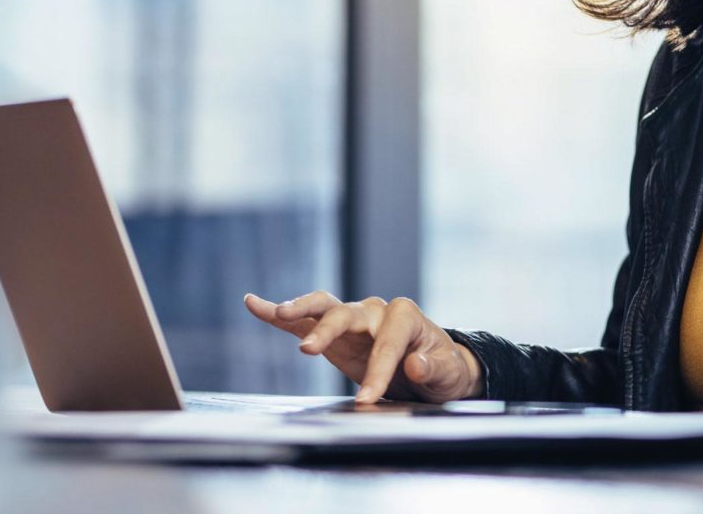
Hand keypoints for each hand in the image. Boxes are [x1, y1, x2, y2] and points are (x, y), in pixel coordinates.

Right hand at [242, 291, 480, 403]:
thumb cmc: (443, 369)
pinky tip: (253, 303)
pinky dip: (277, 313)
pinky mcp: (333, 334)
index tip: (367, 399)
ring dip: (299, 310)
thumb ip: (434, 367)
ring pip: (321, 308)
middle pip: (344, 313)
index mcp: (403, 315)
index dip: (377, 370)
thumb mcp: (449, 373)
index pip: (386, 342)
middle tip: (311, 351)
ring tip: (278, 314)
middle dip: (328, 331)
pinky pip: (303, 322)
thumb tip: (415, 363)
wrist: (434, 370)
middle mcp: (374, 311)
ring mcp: (351, 319)